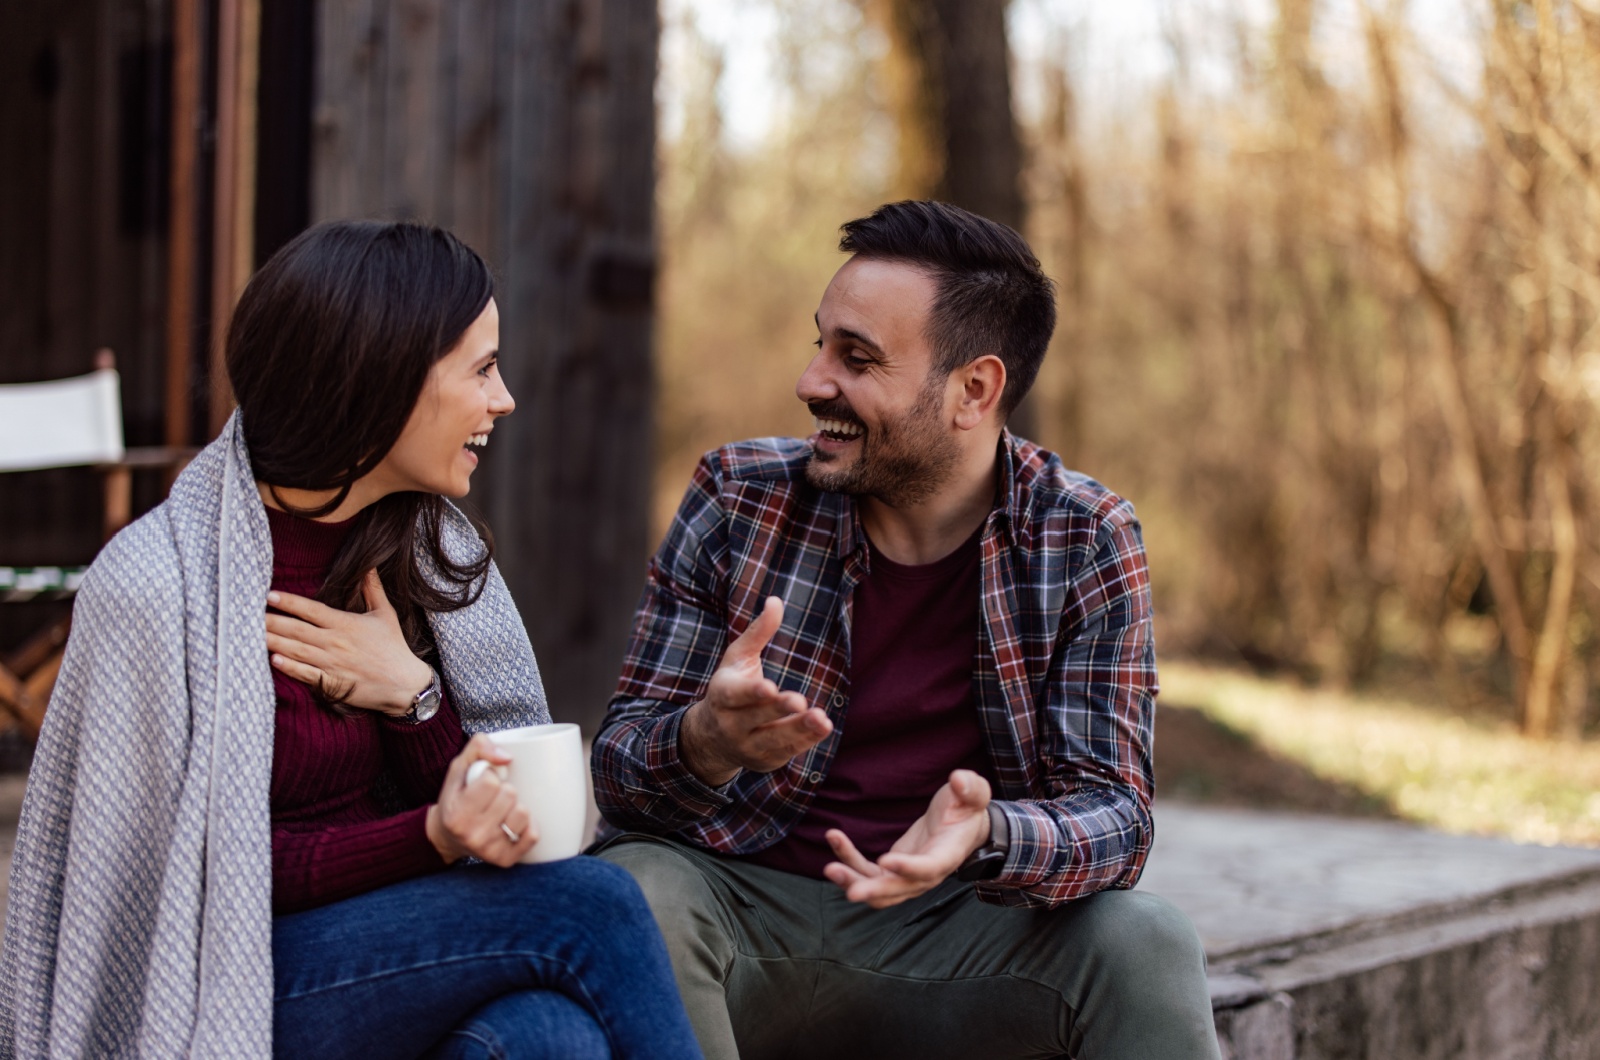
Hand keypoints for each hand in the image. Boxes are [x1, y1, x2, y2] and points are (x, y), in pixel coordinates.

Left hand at [265, 569, 434, 715]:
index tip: (269, 596)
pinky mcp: (332, 683)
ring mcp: (332, 664)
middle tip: (248, 616)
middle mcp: (335, 643)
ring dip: (273, 643)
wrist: (404, 683)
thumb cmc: (394, 647)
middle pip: (296, 630)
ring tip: (251, 636)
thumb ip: (372, 589)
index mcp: (345, 624)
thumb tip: (369, 565)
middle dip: (271, 622)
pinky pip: (306, 675)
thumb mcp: (386, 614)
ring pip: (296, 651)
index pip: (311, 610)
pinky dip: (289, 668)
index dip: (289, 602)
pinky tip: (273, 661)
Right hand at [426, 734, 537, 864]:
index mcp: (457, 813)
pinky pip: (532, 836)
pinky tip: (514, 822)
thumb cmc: (456, 797)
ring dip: (516, 806)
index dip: (490, 775)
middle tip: (492, 797)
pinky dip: (528, 825)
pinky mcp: (505, 860)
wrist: (447, 836)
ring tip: (502, 809)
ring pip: (523, 814)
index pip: (491, 782)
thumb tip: (507, 757)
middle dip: (504, 790)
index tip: (482, 782)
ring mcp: (489, 850)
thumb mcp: (459, 767)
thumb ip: (479, 747)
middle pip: (510, 796)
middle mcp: (472, 835)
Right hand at [678, 597, 832, 785]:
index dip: (752, 692)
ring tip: (822, 720)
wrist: (711, 739)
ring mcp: (747, 746)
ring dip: (798, 730)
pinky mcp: (764, 761)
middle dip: (777, 710)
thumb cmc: (731, 688)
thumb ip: (758, 632)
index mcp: (722, 695)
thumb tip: (776, 600)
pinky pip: (786, 752)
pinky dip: (804, 741)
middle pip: (756, 717)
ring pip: (773, 739)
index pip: (736, 695)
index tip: (770, 688)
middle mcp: (731, 723)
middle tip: (800, 701)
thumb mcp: (738, 658)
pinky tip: (822, 728)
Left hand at [823, 770, 992, 907]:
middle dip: (873, 890)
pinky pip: (866, 874)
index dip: (908, 868)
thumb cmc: (966, 808)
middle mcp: (926, 875)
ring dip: (853, 882)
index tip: (886, 860)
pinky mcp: (890, 872)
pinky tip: (834, 839)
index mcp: (947, 855)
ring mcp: (906, 878)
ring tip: (831, 866)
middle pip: (898, 890)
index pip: (929, 868)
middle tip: (850, 889)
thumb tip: (959, 780)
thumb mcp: (974, 794)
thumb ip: (971, 788)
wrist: (960, 827)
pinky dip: (849, 862)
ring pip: (878, 891)